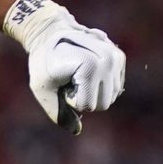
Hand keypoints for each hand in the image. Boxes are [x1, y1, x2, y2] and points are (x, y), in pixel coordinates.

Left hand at [4, 0, 125, 133]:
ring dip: (92, 90)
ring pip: (110, 97)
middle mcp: (108, 60)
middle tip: (69, 79)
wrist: (50, 32)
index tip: (61, 81)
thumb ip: (59, 113)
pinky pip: (114, 87)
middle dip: (84, 97)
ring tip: (77, 73)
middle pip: (103, 104)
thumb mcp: (43, 89)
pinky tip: (85, 68)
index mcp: (90, 66)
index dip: (70, 100)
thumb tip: (77, 131)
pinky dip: (99, 83)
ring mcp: (116, 57)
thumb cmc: (43, 62)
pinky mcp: (120, 57)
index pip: (87, 106)